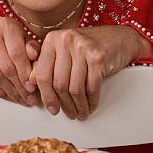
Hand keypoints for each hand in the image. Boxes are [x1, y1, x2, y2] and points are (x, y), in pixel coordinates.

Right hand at [0, 17, 39, 106]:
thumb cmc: (13, 40)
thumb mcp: (26, 42)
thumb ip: (33, 49)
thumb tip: (33, 56)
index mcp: (6, 25)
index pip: (16, 53)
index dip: (25, 73)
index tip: (32, 87)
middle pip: (6, 67)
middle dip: (19, 87)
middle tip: (29, 98)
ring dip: (9, 92)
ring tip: (20, 99)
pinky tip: (7, 95)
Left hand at [29, 25, 151, 119]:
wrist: (119, 38)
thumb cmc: (89, 47)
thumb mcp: (64, 52)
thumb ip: (47, 64)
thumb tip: (32, 83)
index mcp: (53, 39)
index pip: (43, 74)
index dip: (46, 96)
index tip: (51, 108)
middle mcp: (66, 40)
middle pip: (58, 83)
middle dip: (63, 104)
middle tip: (68, 114)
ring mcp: (82, 48)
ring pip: (74, 88)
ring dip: (78, 106)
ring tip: (80, 113)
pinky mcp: (98, 57)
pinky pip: (91, 87)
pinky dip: (91, 101)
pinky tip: (90, 106)